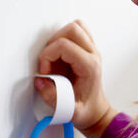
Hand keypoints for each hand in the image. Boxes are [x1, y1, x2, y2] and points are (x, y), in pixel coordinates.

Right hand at [34, 19, 116, 137]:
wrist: (95, 112)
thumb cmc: (85, 110)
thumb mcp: (70, 111)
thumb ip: (54, 98)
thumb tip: (41, 81)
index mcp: (90, 66)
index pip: (64, 45)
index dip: (48, 56)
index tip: (45, 71)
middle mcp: (93, 54)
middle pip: (71, 29)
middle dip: (52, 44)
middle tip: (48, 62)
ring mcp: (92, 49)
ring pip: (75, 26)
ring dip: (59, 38)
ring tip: (54, 57)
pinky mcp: (87, 49)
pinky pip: (77, 31)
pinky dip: (65, 37)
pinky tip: (60, 54)